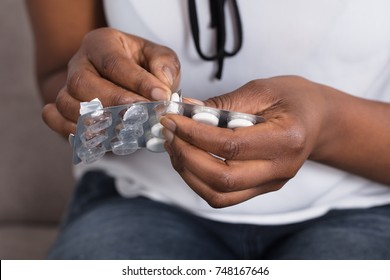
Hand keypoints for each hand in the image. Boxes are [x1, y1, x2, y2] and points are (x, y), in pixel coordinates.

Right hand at [43, 27, 180, 136]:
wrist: (128, 82)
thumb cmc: (144, 67)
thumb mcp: (161, 58)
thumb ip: (165, 66)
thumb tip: (161, 84)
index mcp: (102, 43)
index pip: (114, 61)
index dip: (137, 81)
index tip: (160, 96)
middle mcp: (80, 63)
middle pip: (83, 82)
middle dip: (114, 103)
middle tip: (141, 115)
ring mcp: (67, 85)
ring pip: (67, 103)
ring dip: (94, 120)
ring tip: (123, 128)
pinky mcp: (63, 107)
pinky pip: (54, 117)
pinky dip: (70, 129)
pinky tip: (96, 136)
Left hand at [160, 76, 329, 207]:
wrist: (319, 120)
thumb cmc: (295, 99)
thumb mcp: (263, 89)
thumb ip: (224, 103)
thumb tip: (186, 111)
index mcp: (286, 139)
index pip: (230, 146)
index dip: (194, 134)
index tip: (172, 119)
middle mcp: (280, 169)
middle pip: (222, 178)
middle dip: (186, 156)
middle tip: (169, 133)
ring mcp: (271, 183)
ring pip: (219, 194)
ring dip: (188, 172)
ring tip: (175, 146)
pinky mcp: (261, 188)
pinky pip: (223, 196)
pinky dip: (198, 181)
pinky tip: (189, 159)